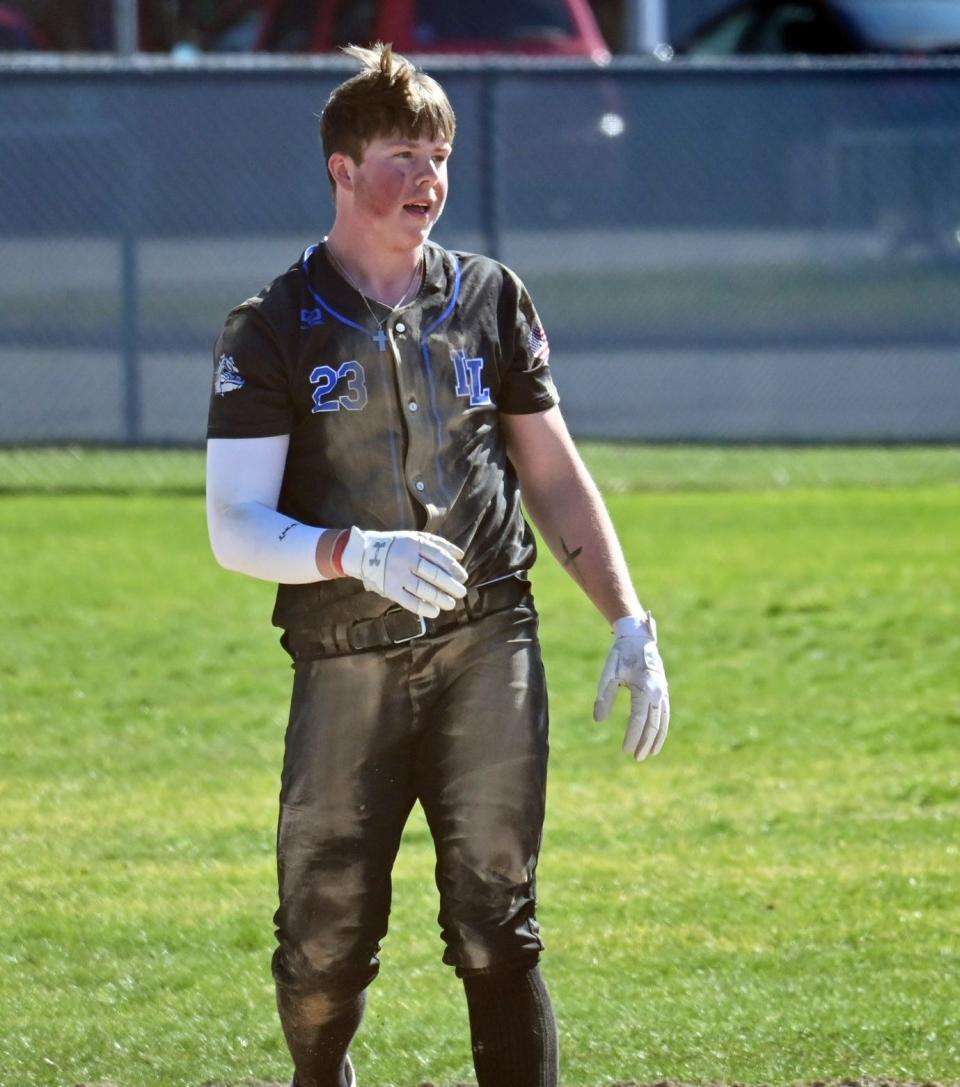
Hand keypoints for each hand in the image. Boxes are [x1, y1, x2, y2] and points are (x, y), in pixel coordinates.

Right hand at [340, 527, 467, 617]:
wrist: (363, 552)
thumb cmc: (395, 545)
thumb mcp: (415, 537)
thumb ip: (438, 544)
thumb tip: (460, 555)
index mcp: (414, 543)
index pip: (439, 556)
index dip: (453, 568)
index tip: (463, 577)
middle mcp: (406, 559)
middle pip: (434, 574)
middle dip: (451, 586)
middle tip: (461, 593)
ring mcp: (397, 575)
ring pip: (423, 589)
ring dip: (440, 599)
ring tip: (450, 604)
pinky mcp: (390, 589)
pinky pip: (409, 601)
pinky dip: (424, 608)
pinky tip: (434, 611)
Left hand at [593, 614, 669, 761]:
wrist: (638, 637)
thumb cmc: (621, 655)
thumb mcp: (609, 673)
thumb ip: (604, 697)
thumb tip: (598, 720)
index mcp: (645, 687)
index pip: (639, 719)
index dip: (633, 736)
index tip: (625, 750)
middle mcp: (658, 691)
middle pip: (653, 723)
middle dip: (645, 743)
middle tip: (636, 758)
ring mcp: (663, 691)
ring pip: (662, 721)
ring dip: (655, 739)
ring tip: (648, 755)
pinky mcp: (664, 691)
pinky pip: (665, 713)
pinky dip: (662, 728)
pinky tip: (656, 739)